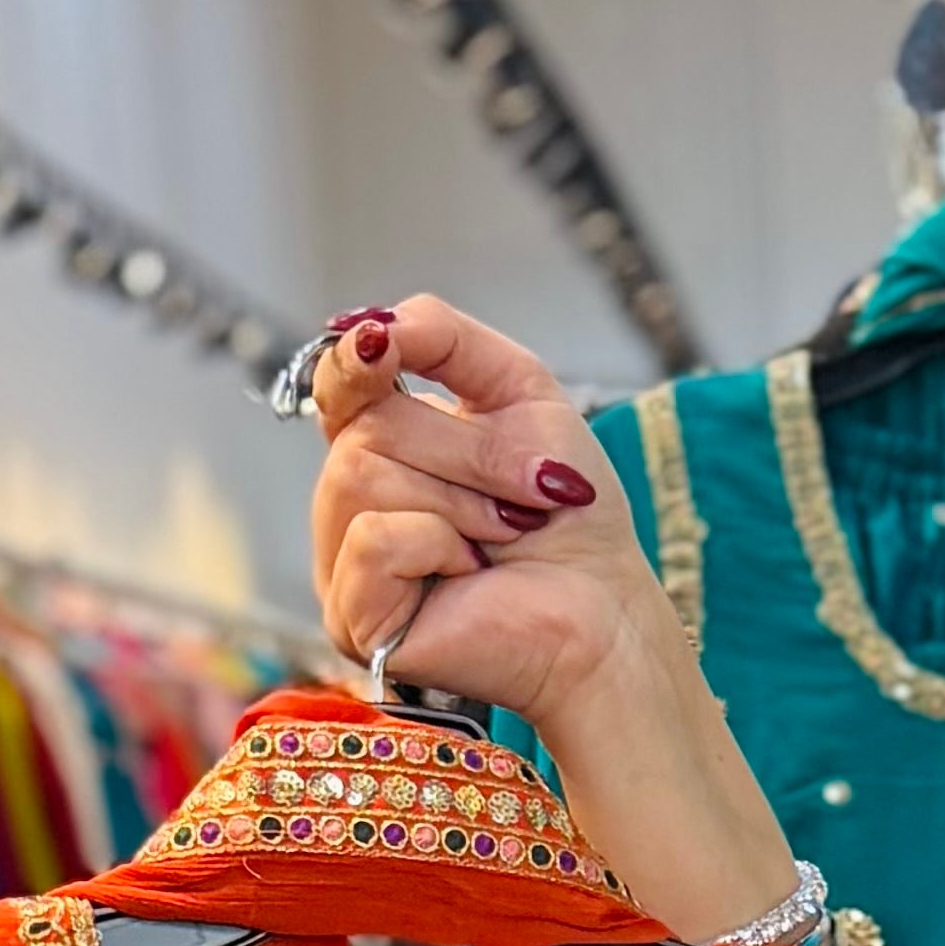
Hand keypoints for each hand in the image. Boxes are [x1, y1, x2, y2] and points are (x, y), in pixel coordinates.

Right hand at [296, 289, 797, 938]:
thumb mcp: (523, 395)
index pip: (337, 383)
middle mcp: (351, 503)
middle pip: (364, 430)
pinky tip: (472, 573)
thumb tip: (366, 326)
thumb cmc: (570, 516)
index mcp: (383, 446)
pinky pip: (375, 537)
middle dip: (465, 453)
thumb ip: (445, 338)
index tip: (387, 349)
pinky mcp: (353, 619)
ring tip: (504, 536)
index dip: (357, 361)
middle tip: (526, 495)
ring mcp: (344, 563)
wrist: (607, 614)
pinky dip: (439, 543)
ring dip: (460, 499)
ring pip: (361, 477)